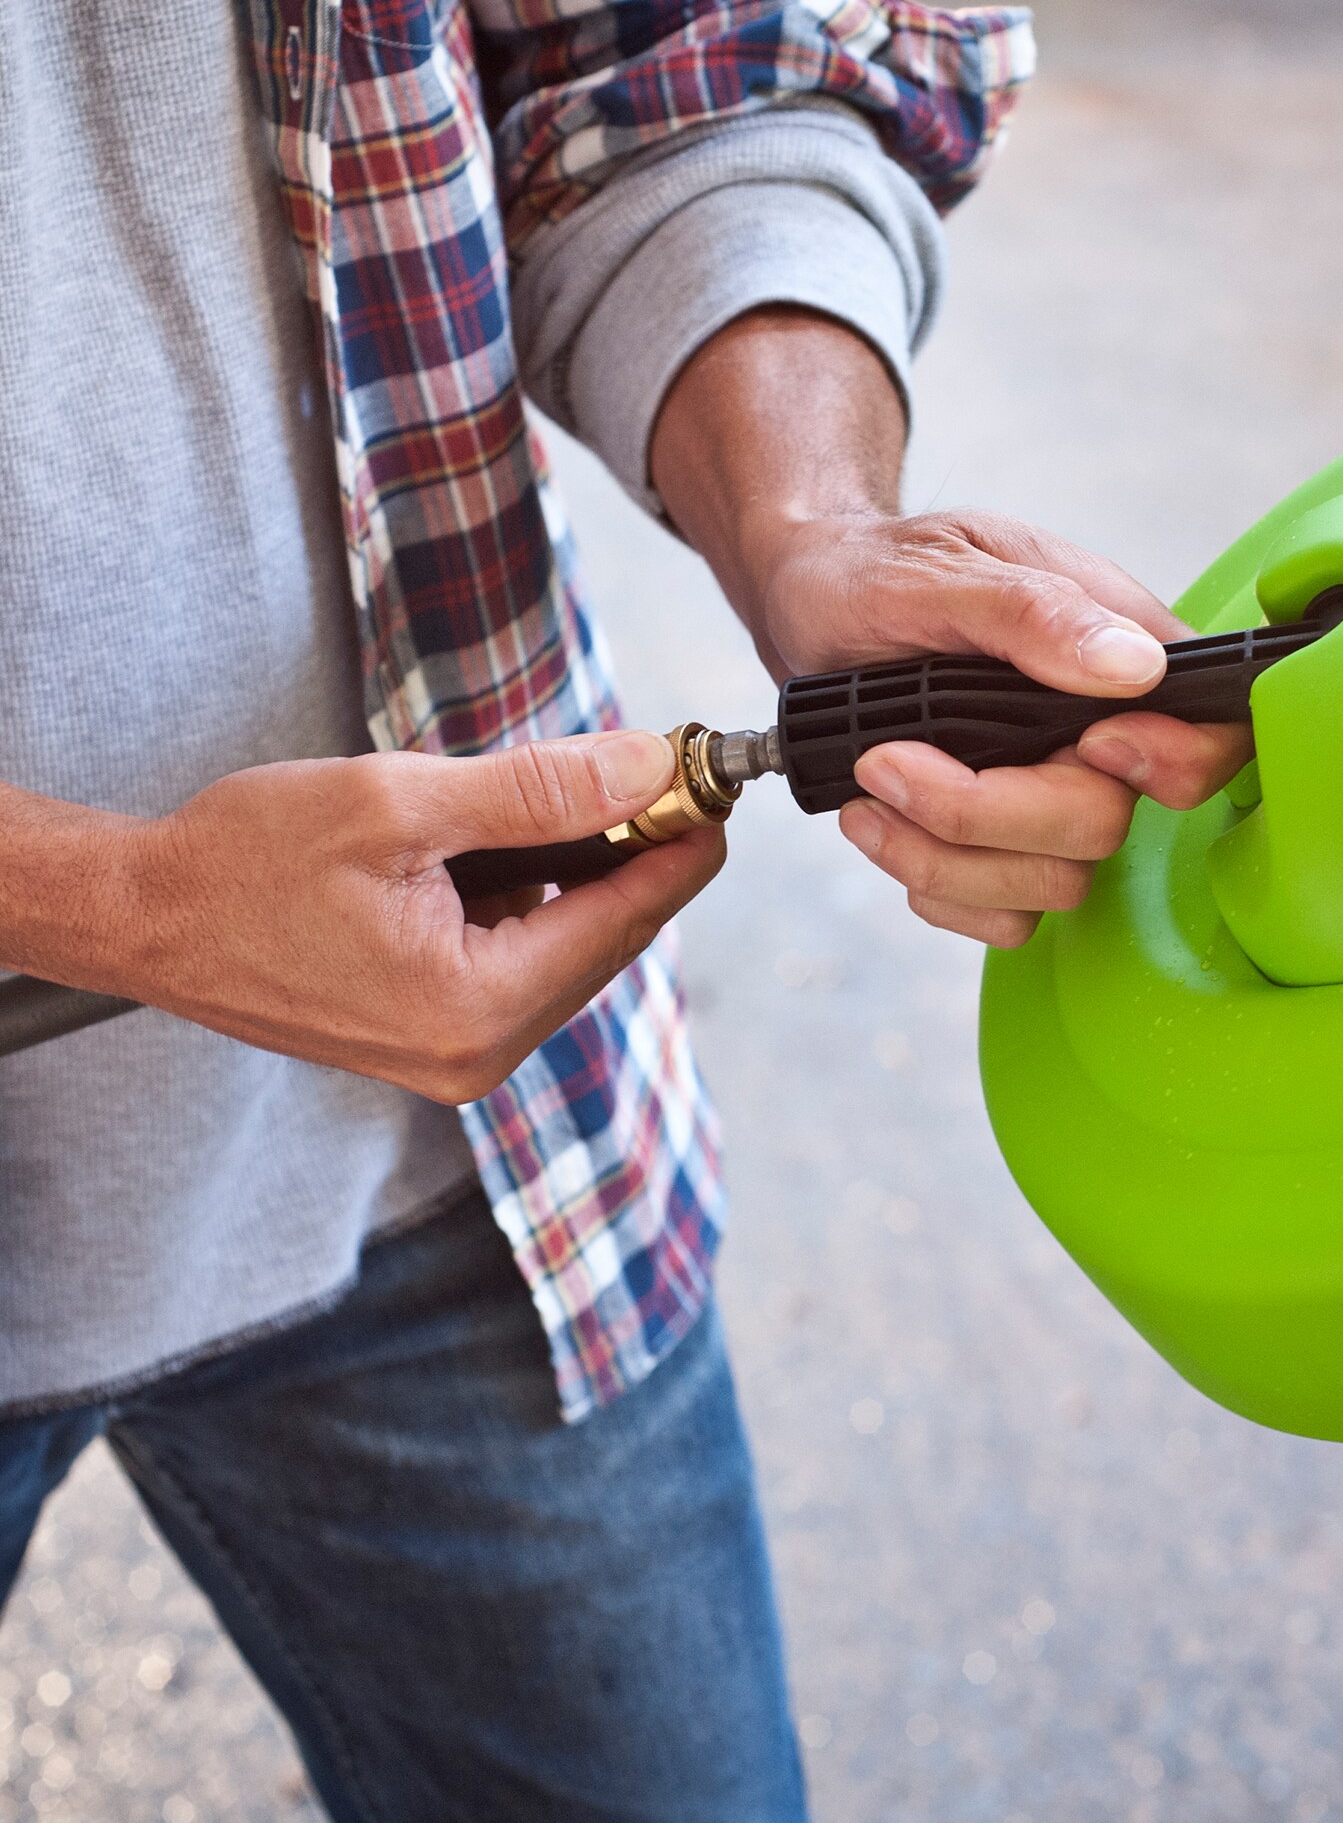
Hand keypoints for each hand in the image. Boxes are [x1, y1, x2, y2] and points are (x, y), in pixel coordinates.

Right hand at [0, 732, 721, 1100]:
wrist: (147, 918)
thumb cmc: (247, 860)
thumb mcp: (400, 803)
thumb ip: (538, 792)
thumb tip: (649, 769)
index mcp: (475, 1007)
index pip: (623, 917)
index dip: (681, 843)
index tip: (716, 782)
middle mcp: (479, 1053)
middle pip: (605, 938)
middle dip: (639, 850)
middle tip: (659, 766)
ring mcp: (459, 1056)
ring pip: (569, 947)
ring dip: (587, 869)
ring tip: (586, 790)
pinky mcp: (439, 1040)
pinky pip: (524, 961)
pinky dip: (539, 897)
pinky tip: (526, 841)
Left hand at [651, 309, 1249, 946]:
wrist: (805, 607)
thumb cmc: (873, 571)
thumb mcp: (939, 569)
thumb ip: (1036, 612)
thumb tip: (1137, 667)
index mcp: (1119, 653)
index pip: (1211, 732)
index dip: (1173, 763)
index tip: (1085, 743)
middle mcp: (1100, 735)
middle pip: (1104, 827)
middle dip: (985, 812)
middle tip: (888, 759)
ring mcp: (1051, 799)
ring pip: (1052, 885)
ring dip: (942, 855)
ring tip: (868, 784)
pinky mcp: (1002, 851)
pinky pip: (1007, 918)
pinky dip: (936, 886)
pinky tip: (882, 824)